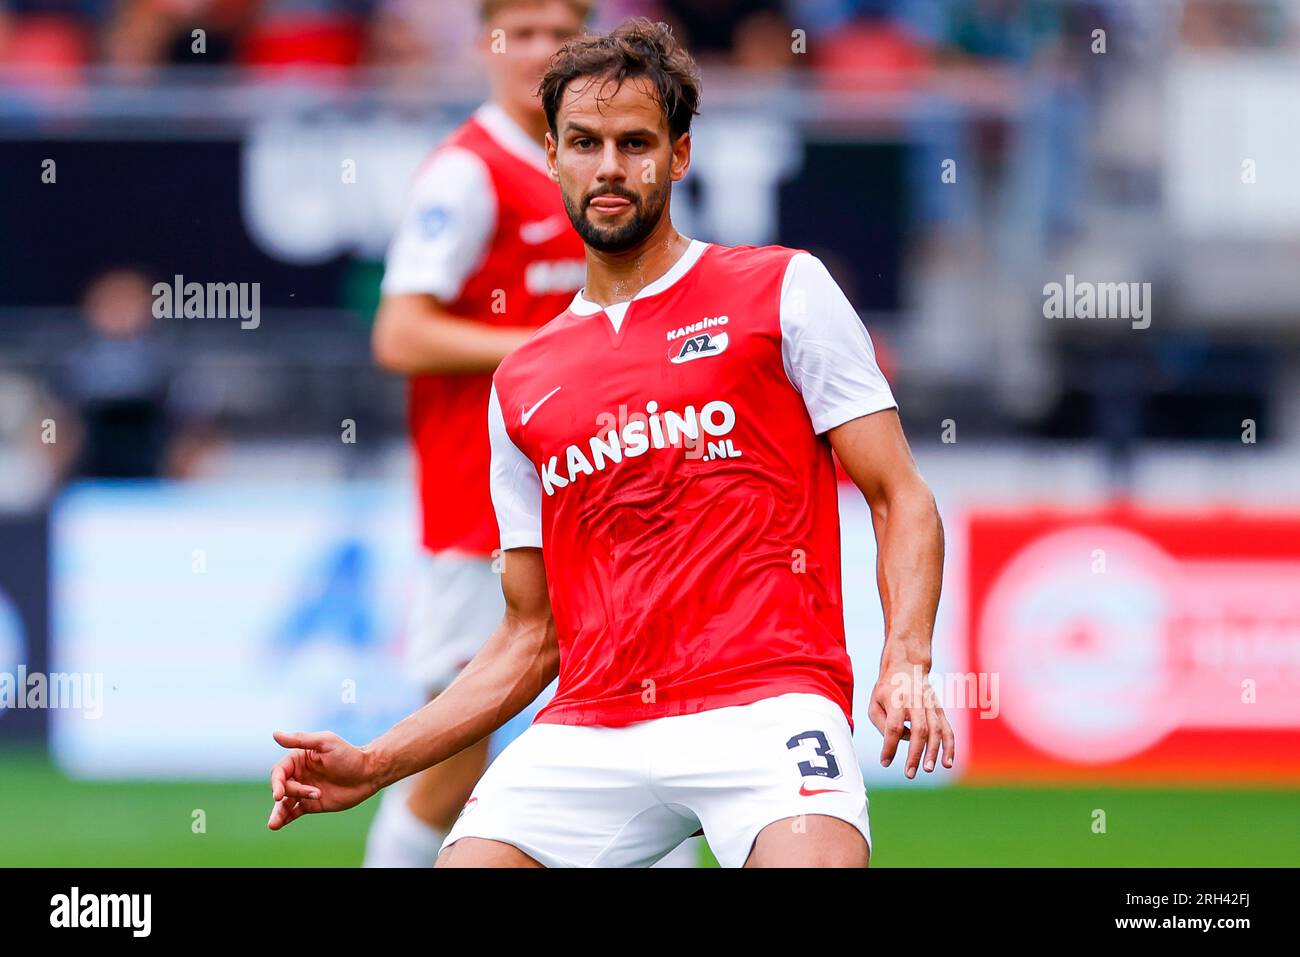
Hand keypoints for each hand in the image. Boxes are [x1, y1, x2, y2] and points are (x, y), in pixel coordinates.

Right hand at [267, 730, 378, 829]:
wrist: (369, 773)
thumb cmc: (348, 755)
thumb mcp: (325, 743)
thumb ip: (300, 740)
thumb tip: (275, 734)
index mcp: (299, 759)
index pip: (279, 772)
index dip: (277, 783)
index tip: (279, 794)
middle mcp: (299, 774)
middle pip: (282, 787)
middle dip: (290, 793)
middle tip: (314, 794)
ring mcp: (304, 790)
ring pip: (284, 803)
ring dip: (277, 813)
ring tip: (273, 824)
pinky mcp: (311, 804)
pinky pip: (294, 811)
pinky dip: (285, 818)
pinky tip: (278, 824)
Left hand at [867, 657, 954, 778]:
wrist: (907, 665)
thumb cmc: (887, 689)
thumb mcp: (874, 703)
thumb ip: (882, 725)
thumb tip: (896, 743)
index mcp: (896, 699)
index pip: (894, 726)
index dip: (889, 746)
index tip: (884, 762)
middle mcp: (915, 701)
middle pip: (919, 729)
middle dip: (915, 753)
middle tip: (909, 773)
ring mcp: (930, 705)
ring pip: (936, 730)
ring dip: (933, 752)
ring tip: (928, 769)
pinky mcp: (939, 709)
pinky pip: (947, 729)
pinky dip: (949, 747)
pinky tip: (947, 763)